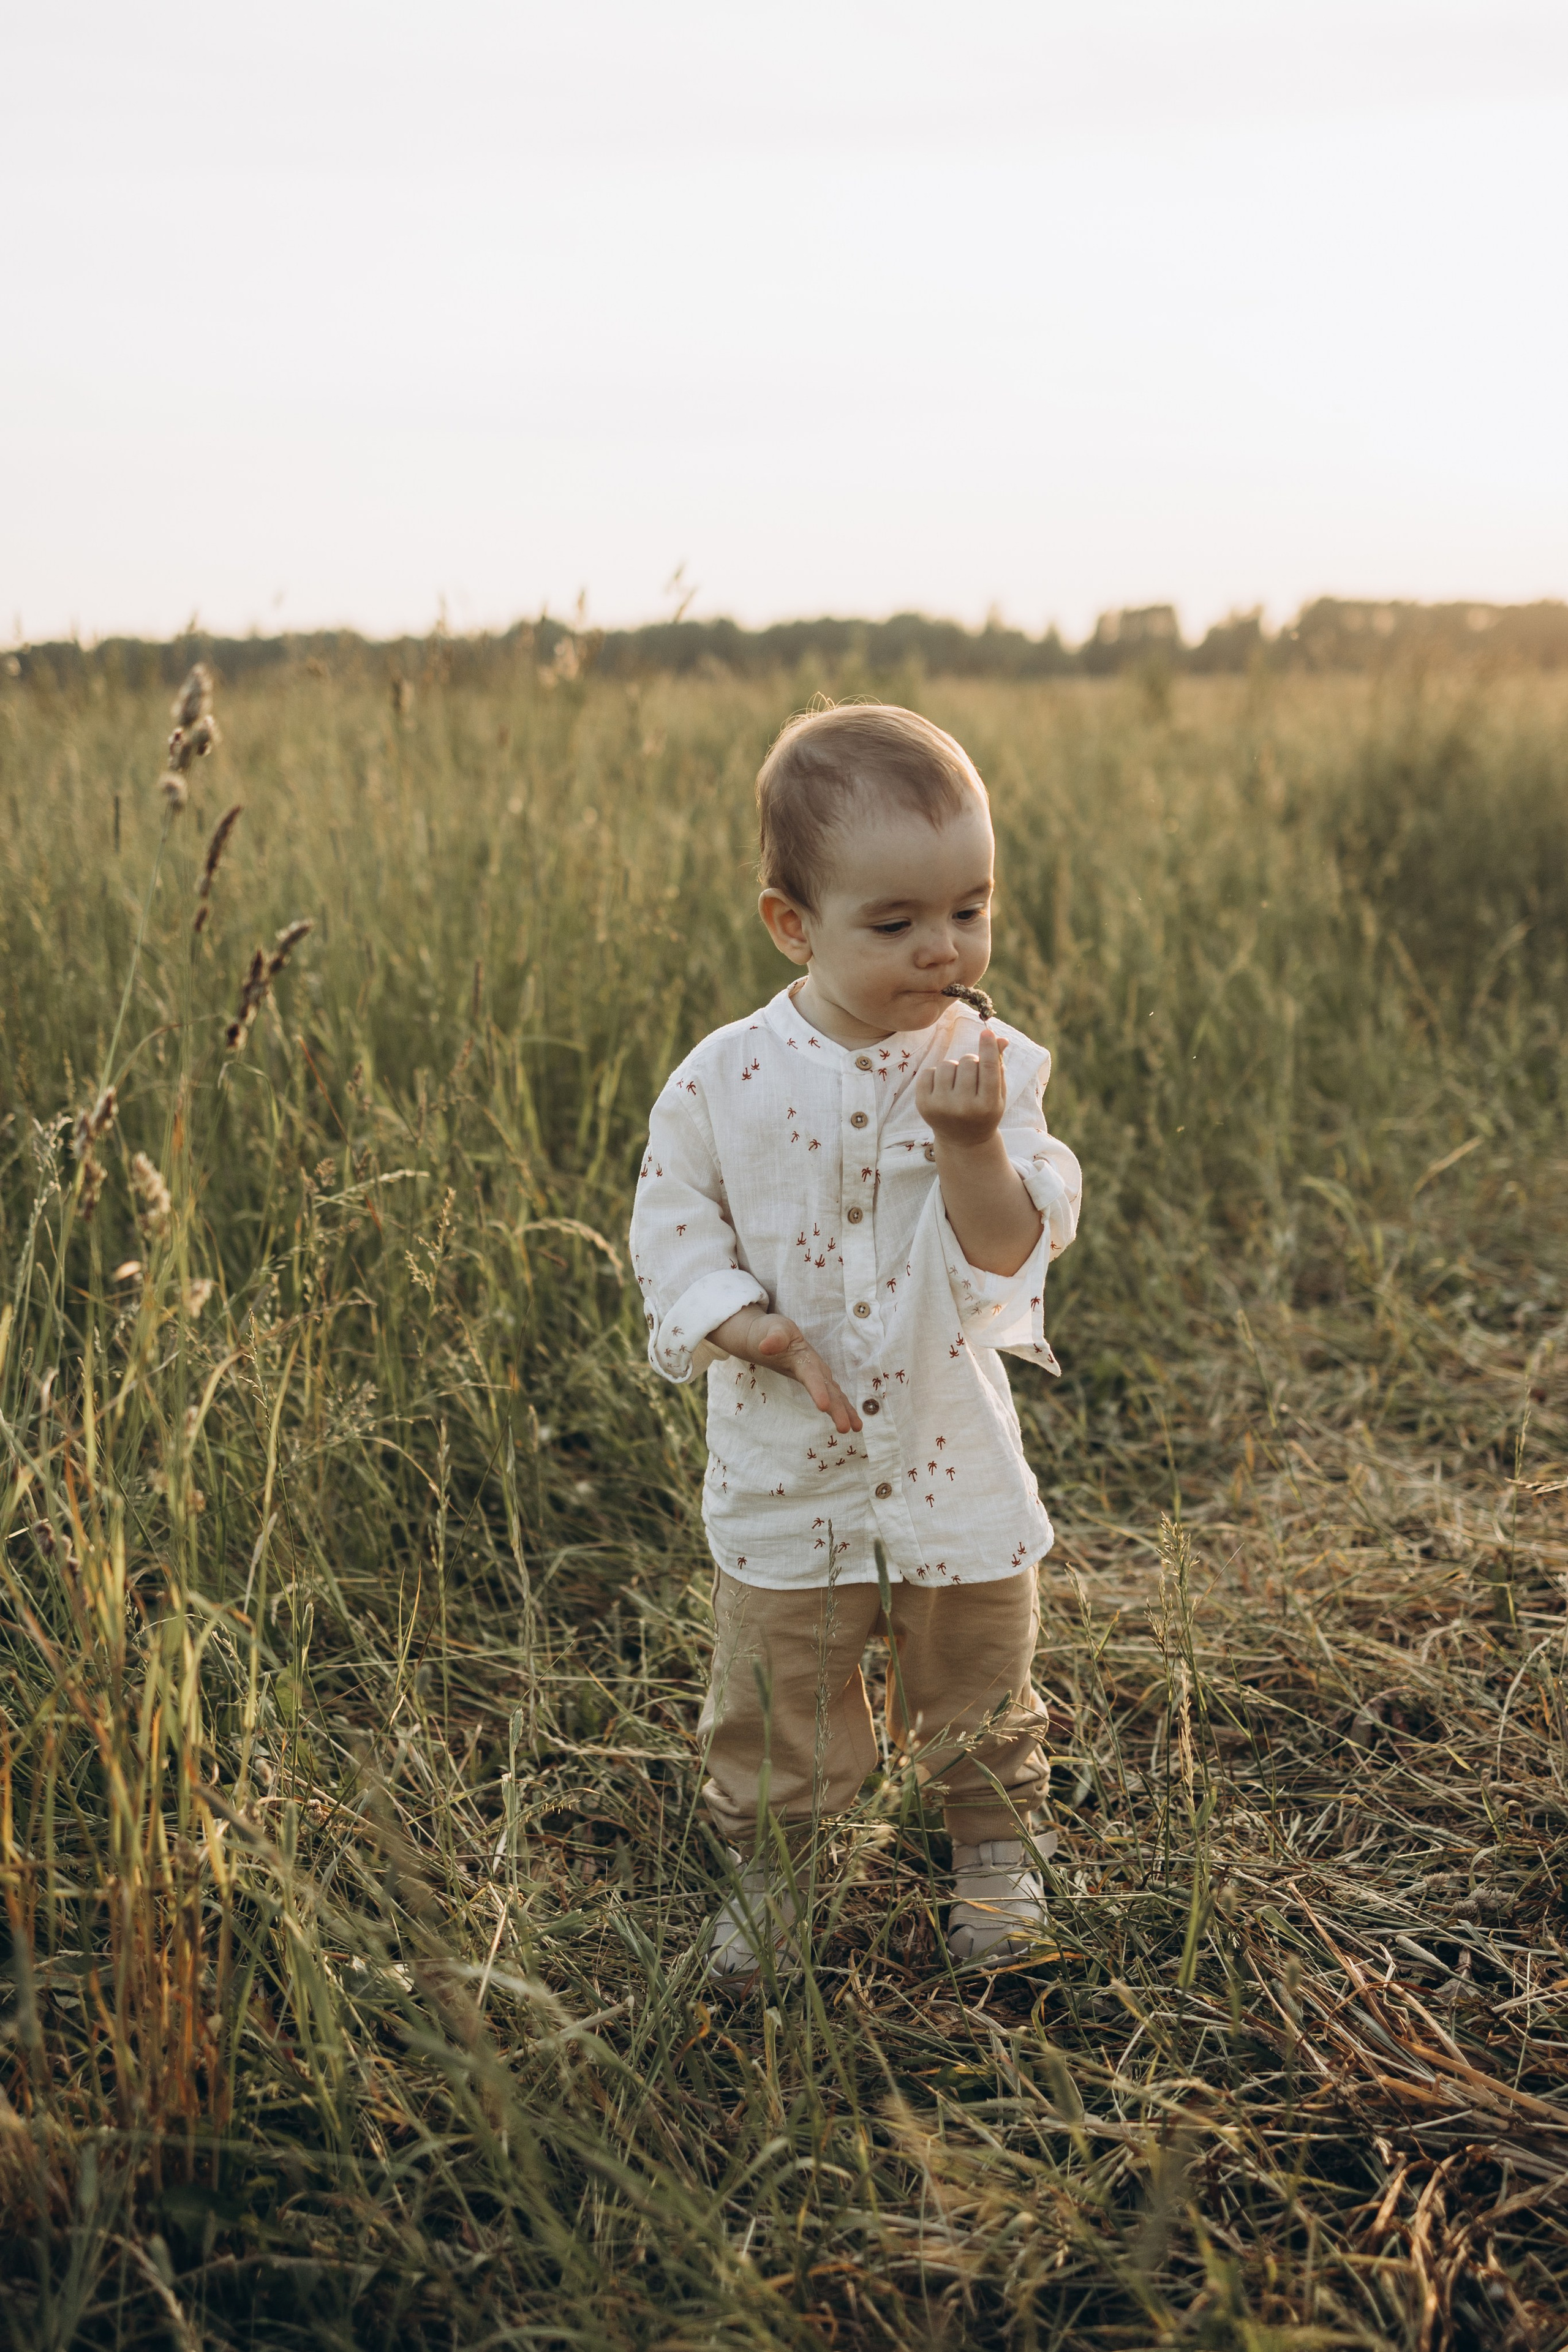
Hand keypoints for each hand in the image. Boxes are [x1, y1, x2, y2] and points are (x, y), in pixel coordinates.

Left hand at [707, 1305, 862, 1432]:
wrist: (771, 1333)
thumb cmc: (771, 1331)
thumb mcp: (772, 1330)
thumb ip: (773, 1338)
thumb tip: (764, 1346)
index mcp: (804, 1358)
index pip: (812, 1377)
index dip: (818, 1391)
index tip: (824, 1406)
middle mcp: (816, 1368)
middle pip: (830, 1390)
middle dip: (839, 1409)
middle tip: (845, 1428)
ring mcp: (819, 1375)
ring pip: (836, 1395)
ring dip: (846, 1411)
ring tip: (856, 1428)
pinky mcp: (818, 1381)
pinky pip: (834, 1396)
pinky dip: (843, 1409)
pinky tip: (852, 1423)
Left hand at [916, 1027, 1007, 1150]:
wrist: (963, 1141)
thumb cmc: (984, 1111)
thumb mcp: (997, 1093)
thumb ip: (998, 1066)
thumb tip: (1001, 1039)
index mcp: (986, 1105)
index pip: (988, 1069)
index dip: (988, 1047)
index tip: (986, 1032)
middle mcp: (963, 1107)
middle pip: (968, 1062)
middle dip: (971, 1062)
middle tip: (972, 1075)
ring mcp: (941, 1107)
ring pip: (947, 1064)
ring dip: (954, 1067)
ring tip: (958, 1082)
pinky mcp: (923, 1105)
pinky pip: (929, 1072)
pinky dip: (937, 1074)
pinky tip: (943, 1088)